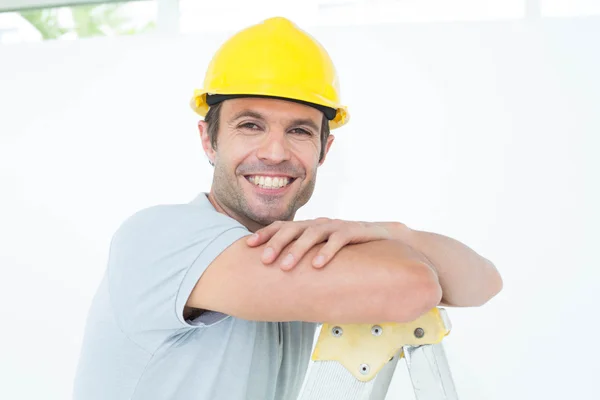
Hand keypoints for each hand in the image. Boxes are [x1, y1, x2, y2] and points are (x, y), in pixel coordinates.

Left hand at [246, 218, 399, 269]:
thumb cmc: (347, 246)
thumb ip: (304, 256)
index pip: (282, 226)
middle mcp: (319, 223)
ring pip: (312, 233)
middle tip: (265, 260)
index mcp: (309, 227)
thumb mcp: (322, 249)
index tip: (248, 245)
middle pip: (292, 229)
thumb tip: (278, 276)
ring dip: (297, 250)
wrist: (384, 236)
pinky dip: (326, 252)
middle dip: (276, 244)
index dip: (265, 234)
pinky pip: (338, 240)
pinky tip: (317, 265)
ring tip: (285, 266)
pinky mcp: (353, 231)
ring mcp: (335, 226)